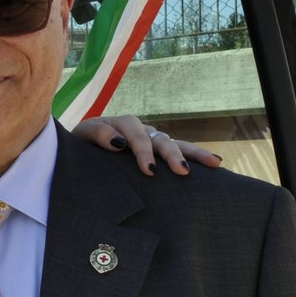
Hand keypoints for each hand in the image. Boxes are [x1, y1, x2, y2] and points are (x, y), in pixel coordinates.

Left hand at [72, 115, 222, 175]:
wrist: (80, 149)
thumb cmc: (80, 145)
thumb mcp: (82, 137)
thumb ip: (97, 134)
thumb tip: (119, 143)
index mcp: (121, 124)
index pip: (137, 134)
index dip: (143, 151)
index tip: (149, 170)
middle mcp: (141, 130)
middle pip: (161, 139)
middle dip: (173, 155)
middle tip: (182, 172)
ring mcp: (151, 140)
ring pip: (175, 144)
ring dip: (193, 153)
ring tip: (214, 163)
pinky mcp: (157, 152)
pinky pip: (178, 152)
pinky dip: (195, 157)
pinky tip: (215, 165)